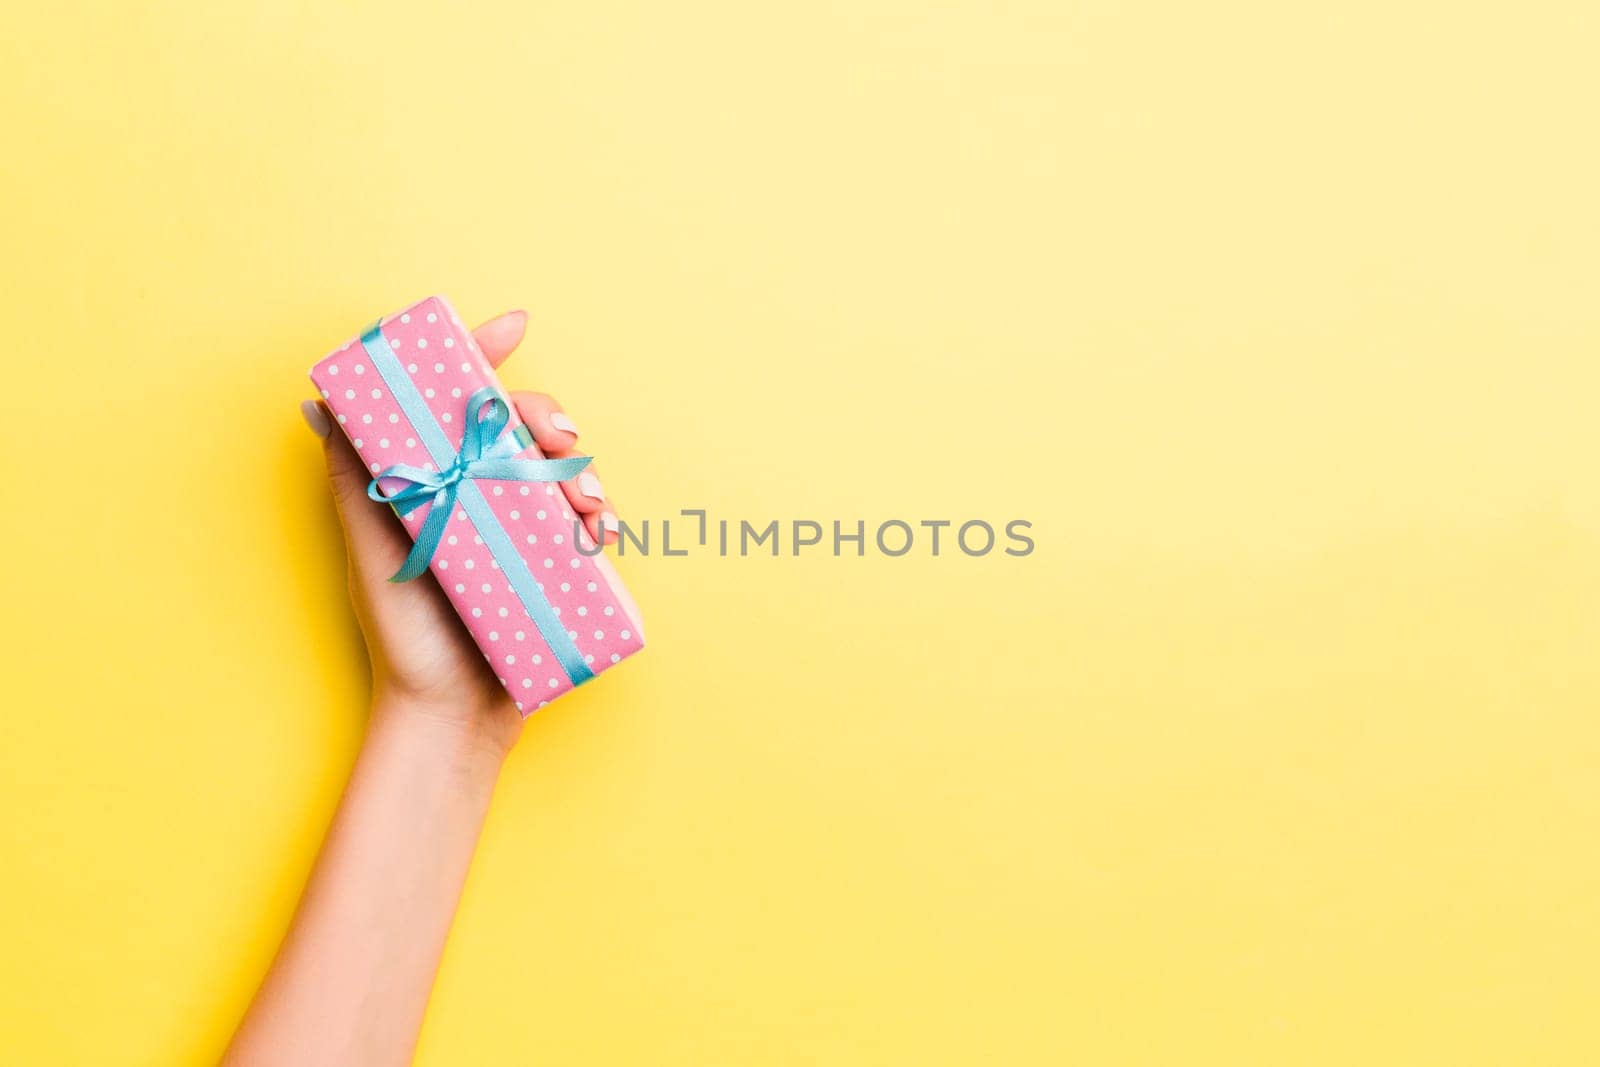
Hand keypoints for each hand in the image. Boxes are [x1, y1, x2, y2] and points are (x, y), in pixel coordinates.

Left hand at [299, 309, 618, 757]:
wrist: (449, 720)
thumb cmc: (402, 640)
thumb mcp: (372, 553)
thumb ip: (355, 481)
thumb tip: (318, 404)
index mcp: (435, 484)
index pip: (459, 404)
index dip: (485, 356)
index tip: (515, 326)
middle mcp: (480, 501)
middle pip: (523, 430)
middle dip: (551, 419)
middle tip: (560, 441)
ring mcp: (520, 535)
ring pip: (563, 474)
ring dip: (583, 471)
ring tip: (586, 505)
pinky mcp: (554, 570)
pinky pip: (586, 529)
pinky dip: (601, 519)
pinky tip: (602, 532)